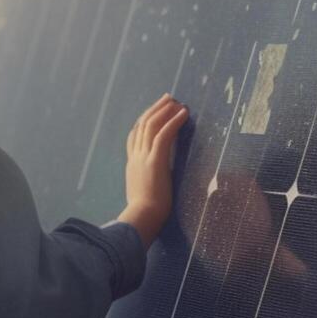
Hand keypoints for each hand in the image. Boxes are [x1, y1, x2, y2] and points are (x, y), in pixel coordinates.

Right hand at [117, 93, 188, 248]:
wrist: (142, 219)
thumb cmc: (145, 214)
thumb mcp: (142, 195)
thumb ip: (146, 185)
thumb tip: (153, 187)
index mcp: (132, 166)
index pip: (134, 137)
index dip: (143, 122)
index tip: (153, 112)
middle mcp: (135, 157)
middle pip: (142, 125)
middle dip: (155, 109)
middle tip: (168, 98)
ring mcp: (143, 157)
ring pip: (152, 125)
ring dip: (165, 110)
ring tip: (177, 101)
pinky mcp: (155, 160)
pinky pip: (164, 134)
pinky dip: (173, 121)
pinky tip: (184, 113)